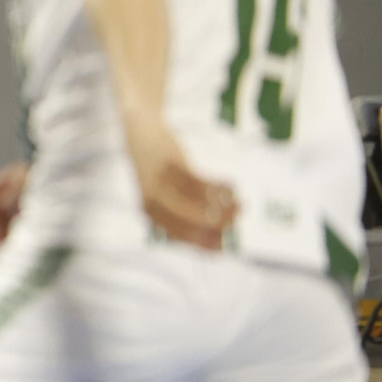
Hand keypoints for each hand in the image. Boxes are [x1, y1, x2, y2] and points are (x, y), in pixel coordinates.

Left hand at [125, 121, 236, 248]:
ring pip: (198, 200)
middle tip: (237, 222)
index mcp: (150, 212)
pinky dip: (219, 186)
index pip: (178, 235)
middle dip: (217, 224)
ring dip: (223, 205)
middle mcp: (152, 199)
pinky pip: (200, 180)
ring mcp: (161, 180)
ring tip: (240, 205)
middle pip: (190, 219)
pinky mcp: (171, 162)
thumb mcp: (165, 195)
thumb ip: (185, 214)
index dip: (201, 243)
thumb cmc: (159, 171)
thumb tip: (217, 238)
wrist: (141, 134)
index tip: (223, 248)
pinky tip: (232, 187)